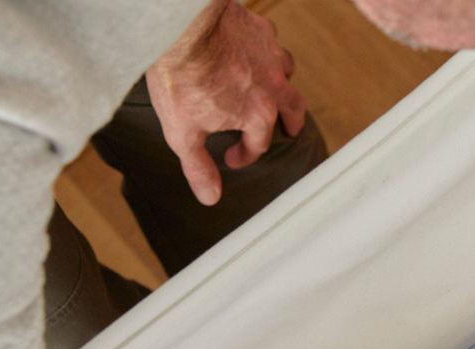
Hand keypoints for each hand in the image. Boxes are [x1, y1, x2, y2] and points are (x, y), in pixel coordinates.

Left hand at [146, 0, 306, 205]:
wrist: (181, 25)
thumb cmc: (181, 74)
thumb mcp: (182, 132)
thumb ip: (198, 166)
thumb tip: (210, 196)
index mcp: (258, 115)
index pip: (259, 144)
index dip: (243, 155)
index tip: (230, 157)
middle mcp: (273, 86)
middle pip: (294, 110)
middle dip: (291, 123)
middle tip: (288, 129)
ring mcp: (270, 55)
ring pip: (288, 74)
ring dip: (282, 86)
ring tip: (273, 90)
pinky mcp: (260, 28)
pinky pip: (272, 43)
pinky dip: (267, 53)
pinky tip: (254, 53)